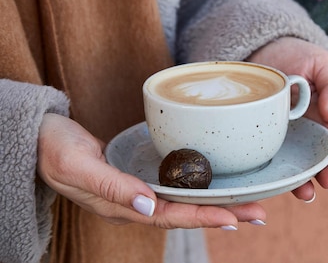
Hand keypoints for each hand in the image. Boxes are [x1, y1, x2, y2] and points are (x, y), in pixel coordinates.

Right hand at [37, 113, 265, 228]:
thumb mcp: (79, 167)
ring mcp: (139, 189)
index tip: (234, 218)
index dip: (203, 218)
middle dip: (223, 214)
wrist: (40, 138)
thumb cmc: (55, 150)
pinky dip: (199, 184)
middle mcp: (136, 203)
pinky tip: (217, 181)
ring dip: (217, 201)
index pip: (170, 217)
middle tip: (259, 213)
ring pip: (184, 199)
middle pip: (186, 212)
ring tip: (249, 202)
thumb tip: (149, 207)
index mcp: (122, 207)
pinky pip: (175, 182)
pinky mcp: (141, 173)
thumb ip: (113, 187)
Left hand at [247, 37, 327, 201]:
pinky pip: (268, 160)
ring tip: (308, 193)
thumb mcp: (320, 63)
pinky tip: (276, 185)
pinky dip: (274, 175)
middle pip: (318, 159)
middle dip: (327, 174)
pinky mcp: (261, 139)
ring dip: (304, 182)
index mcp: (324, 116)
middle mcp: (305, 132)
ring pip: (295, 166)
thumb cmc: (297, 56)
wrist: (261, 50)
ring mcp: (283, 138)